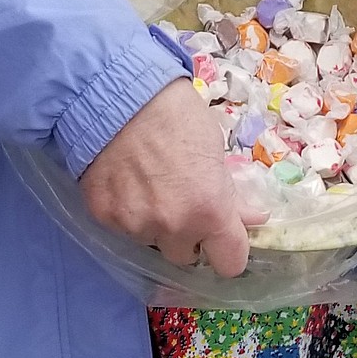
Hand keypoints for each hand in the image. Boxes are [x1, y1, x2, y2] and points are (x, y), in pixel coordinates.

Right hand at [80, 80, 267, 276]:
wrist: (119, 93)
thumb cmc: (176, 114)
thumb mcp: (215, 150)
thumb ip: (230, 194)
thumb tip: (252, 218)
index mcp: (209, 211)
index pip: (230, 264)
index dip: (228, 251)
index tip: (222, 237)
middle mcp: (172, 227)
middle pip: (185, 255)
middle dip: (186, 235)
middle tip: (180, 201)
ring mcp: (134, 225)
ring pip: (151, 241)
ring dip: (154, 224)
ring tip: (147, 185)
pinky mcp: (103, 216)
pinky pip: (122, 228)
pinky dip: (127, 212)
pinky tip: (125, 181)